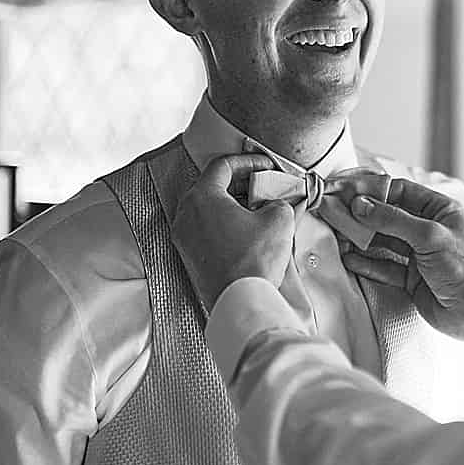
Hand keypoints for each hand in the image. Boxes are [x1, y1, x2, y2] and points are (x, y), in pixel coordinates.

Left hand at [169, 153, 291, 310]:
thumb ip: (278, 201)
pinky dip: (223, 225)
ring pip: (207, 209)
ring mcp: (184, 238)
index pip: (223, 165)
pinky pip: (204, 231)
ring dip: (231, 206)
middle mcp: (185, 214)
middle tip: (261, 188)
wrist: (240, 302)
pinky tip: (244, 234)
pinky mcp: (188, 257)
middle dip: (239, 184)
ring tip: (255, 212)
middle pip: (212, 186)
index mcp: (202, 196)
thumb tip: (276, 205)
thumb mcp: (279, 220)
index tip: (265, 167)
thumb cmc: (254, 261)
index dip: (248, 161)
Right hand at [328, 173, 463, 340]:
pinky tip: (349, 259)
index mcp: (439, 210)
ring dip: (360, 239)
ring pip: (382, 241)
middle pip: (387, 216)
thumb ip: (393, 219)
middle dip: (361, 214)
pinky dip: (367, 263)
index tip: (345, 190)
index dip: (371, 190)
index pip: (399, 191)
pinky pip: (384, 267)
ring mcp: (418, 255)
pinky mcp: (411, 278)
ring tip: (337, 235)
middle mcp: (427, 229)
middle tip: (334, 211)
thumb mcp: (429, 236)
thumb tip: (360, 205)